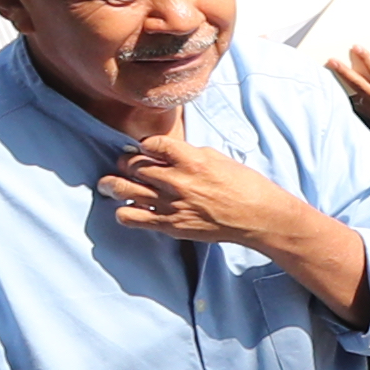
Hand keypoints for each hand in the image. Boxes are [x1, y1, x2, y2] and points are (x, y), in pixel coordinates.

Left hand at [96, 137, 317, 257]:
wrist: (259, 217)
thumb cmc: (245, 185)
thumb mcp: (218, 159)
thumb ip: (189, 155)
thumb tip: (167, 154)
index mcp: (192, 160)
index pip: (152, 144)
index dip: (145, 144)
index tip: (146, 148)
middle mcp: (178, 181)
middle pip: (133, 165)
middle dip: (126, 162)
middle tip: (126, 164)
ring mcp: (171, 205)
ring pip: (124, 190)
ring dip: (113, 184)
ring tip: (110, 183)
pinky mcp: (170, 225)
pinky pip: (132, 218)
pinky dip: (124, 211)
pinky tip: (128, 208)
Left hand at [326, 45, 369, 116]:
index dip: (367, 60)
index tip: (356, 48)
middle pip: (362, 85)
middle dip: (345, 72)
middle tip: (333, 61)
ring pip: (356, 93)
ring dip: (342, 80)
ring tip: (331, 68)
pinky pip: (356, 100)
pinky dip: (347, 90)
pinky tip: (337, 81)